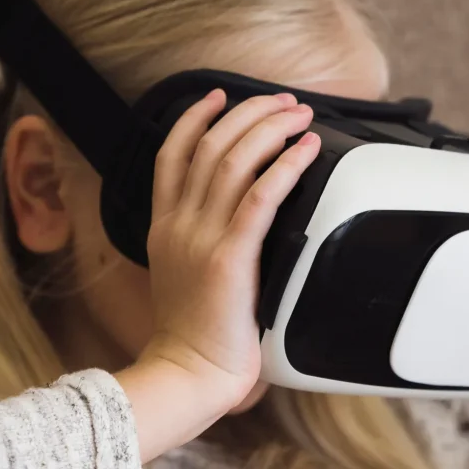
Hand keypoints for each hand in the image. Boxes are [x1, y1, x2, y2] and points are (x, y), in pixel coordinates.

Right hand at [143, 90, 319, 410]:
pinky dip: (285, 167)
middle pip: (207, 146)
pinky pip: (259, 197)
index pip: (170, 155)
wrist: (188, 372)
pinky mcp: (230, 258)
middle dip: (247, 113)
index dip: (194, 118)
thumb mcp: (182, 277)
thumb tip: (234, 220)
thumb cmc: (194, 337)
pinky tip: (305, 151)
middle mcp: (178, 225)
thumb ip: (199, 242)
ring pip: (232, 160)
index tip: (218, 96)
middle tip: (281, 102)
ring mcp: (201, 239)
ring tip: (298, 116)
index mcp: (163, 228)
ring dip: (269, 129)